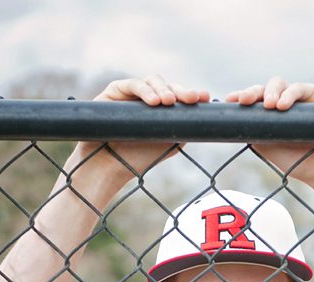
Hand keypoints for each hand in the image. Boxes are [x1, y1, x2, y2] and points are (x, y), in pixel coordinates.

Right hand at [72, 75, 210, 180]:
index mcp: (160, 109)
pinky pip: (131, 84)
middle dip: (180, 91)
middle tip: (191, 99)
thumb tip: (204, 116)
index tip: (204, 98)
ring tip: (169, 102)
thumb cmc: (138, 159)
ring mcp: (131, 93)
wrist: (109, 167)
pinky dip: (144, 90)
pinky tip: (153, 101)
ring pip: (151, 81)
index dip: (190, 94)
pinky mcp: (114, 91)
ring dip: (163, 89)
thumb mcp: (169, 144)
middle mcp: (147, 99)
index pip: (178, 96)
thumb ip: (184, 129)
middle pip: (167, 85)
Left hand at [225, 77, 313, 186]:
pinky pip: (300, 88)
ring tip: (269, 106)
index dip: (241, 96)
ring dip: (271, 92)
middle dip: (252, 92)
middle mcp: (282, 103)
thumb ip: (251, 130)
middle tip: (244, 101)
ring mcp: (299, 97)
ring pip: (279, 83)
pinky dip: (290, 94)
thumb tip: (231, 119)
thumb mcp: (266, 146)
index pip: (253, 100)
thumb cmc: (296, 161)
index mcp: (269, 114)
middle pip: (263, 88)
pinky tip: (283, 106)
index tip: (230, 100)